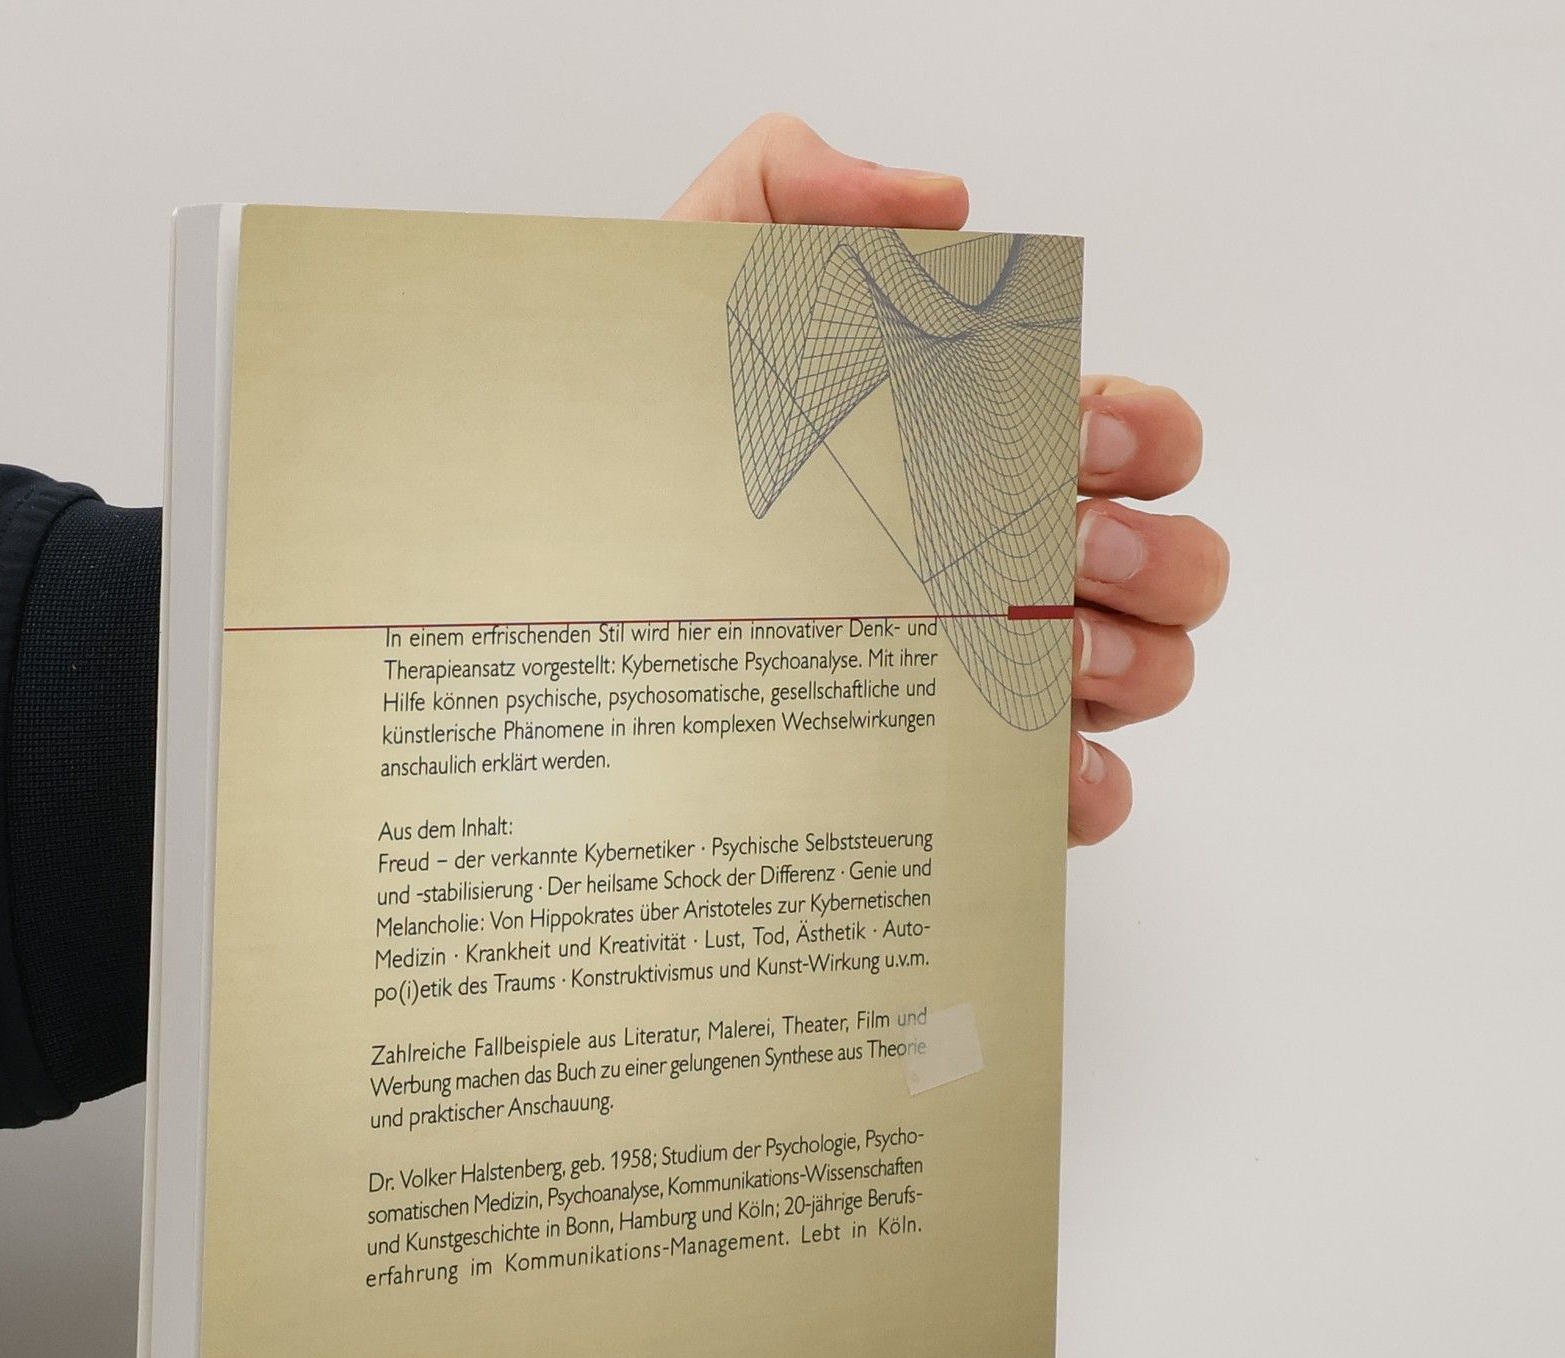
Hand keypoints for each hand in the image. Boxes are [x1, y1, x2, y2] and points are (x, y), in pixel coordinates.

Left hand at [667, 116, 1227, 845]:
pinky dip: (1089, 787)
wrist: (550, 574)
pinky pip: (1079, 797)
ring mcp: (991, 679)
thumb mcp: (693, 287)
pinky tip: (1040, 765)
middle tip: (1067, 552)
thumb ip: (800, 193)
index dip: (1149, 434)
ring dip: (1135, 663)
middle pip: (1174, 567)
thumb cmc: (626, 442)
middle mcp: (1005, 566)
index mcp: (979, 455)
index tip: (1087, 438)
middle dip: (1157, 556)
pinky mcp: (960, 779)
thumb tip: (940, 203)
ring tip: (1042, 651)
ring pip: (1150, 675)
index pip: (1136, 439)